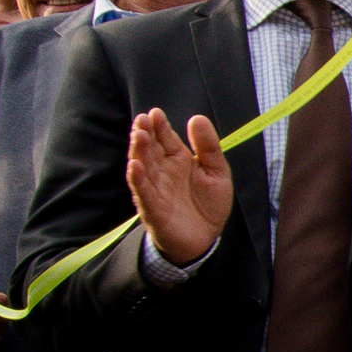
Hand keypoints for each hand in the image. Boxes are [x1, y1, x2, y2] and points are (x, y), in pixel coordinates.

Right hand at [128, 110, 232, 265]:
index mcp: (178, 159)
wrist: (206, 238)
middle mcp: (163, 171)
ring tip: (139, 135)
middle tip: (143, 120)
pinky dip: (137, 178)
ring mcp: (155, 188)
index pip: (165, 138)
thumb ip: (208, 146)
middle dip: (145, 134)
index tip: (156, 113)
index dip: (160, 126)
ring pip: (142, 166)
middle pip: (150, 149)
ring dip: (138, 151)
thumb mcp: (217, 171)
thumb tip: (197, 118)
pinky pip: (142, 191)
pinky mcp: (152, 207)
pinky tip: (134, 165)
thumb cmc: (209, 204)